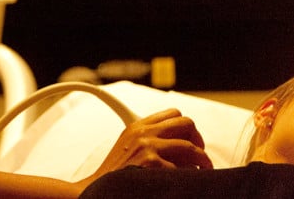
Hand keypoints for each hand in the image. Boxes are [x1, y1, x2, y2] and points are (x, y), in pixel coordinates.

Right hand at [80, 108, 212, 185]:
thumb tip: (183, 145)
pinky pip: (184, 169)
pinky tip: (184, 181)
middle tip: (199, 155)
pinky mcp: (152, 164)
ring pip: (191, 147)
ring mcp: (147, 147)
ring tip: (202, 170)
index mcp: (137, 126)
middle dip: (198, 140)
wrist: (98, 187)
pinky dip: (188, 177)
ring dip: (202, 160)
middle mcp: (143, 132)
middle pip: (186, 123)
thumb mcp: (128, 146)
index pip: (173, 114)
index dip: (187, 128)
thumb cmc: (115, 173)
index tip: (191, 140)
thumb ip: (149, 138)